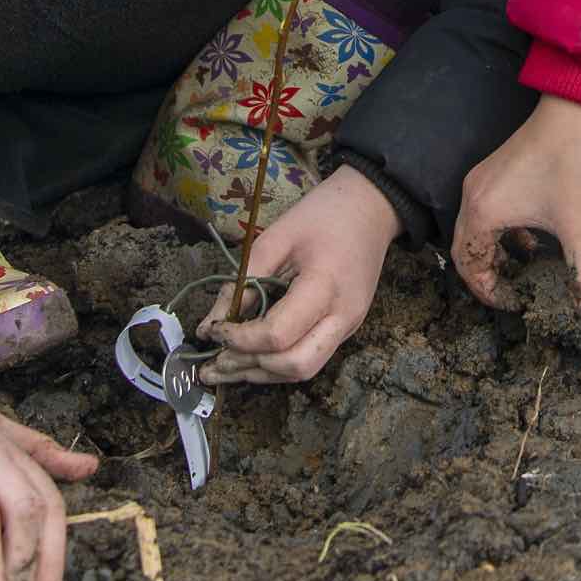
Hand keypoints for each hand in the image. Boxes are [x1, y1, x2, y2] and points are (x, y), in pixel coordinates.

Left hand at [197, 166, 400, 382]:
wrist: (371, 207)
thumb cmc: (322, 214)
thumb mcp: (275, 238)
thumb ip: (242, 284)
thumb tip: (209, 326)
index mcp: (324, 287)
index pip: (277, 335)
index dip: (240, 340)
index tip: (215, 330)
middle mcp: (343, 317)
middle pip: (295, 365)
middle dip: (251, 367)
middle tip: (215, 361)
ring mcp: (349, 326)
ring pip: (304, 371)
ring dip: (262, 373)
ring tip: (224, 368)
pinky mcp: (347, 328)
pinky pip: (311, 358)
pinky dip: (279, 364)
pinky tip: (252, 356)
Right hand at [451, 94, 580, 309]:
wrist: (574, 113)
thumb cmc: (572, 167)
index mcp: (483, 214)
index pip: (470, 267)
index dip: (489, 292)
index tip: (514, 303)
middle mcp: (472, 197)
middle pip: (464, 249)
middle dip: (485, 275)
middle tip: (509, 291)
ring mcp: (480, 180)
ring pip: (474, 229)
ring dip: (492, 252)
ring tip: (520, 267)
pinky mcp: (493, 169)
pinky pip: (485, 210)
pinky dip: (501, 230)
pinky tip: (531, 236)